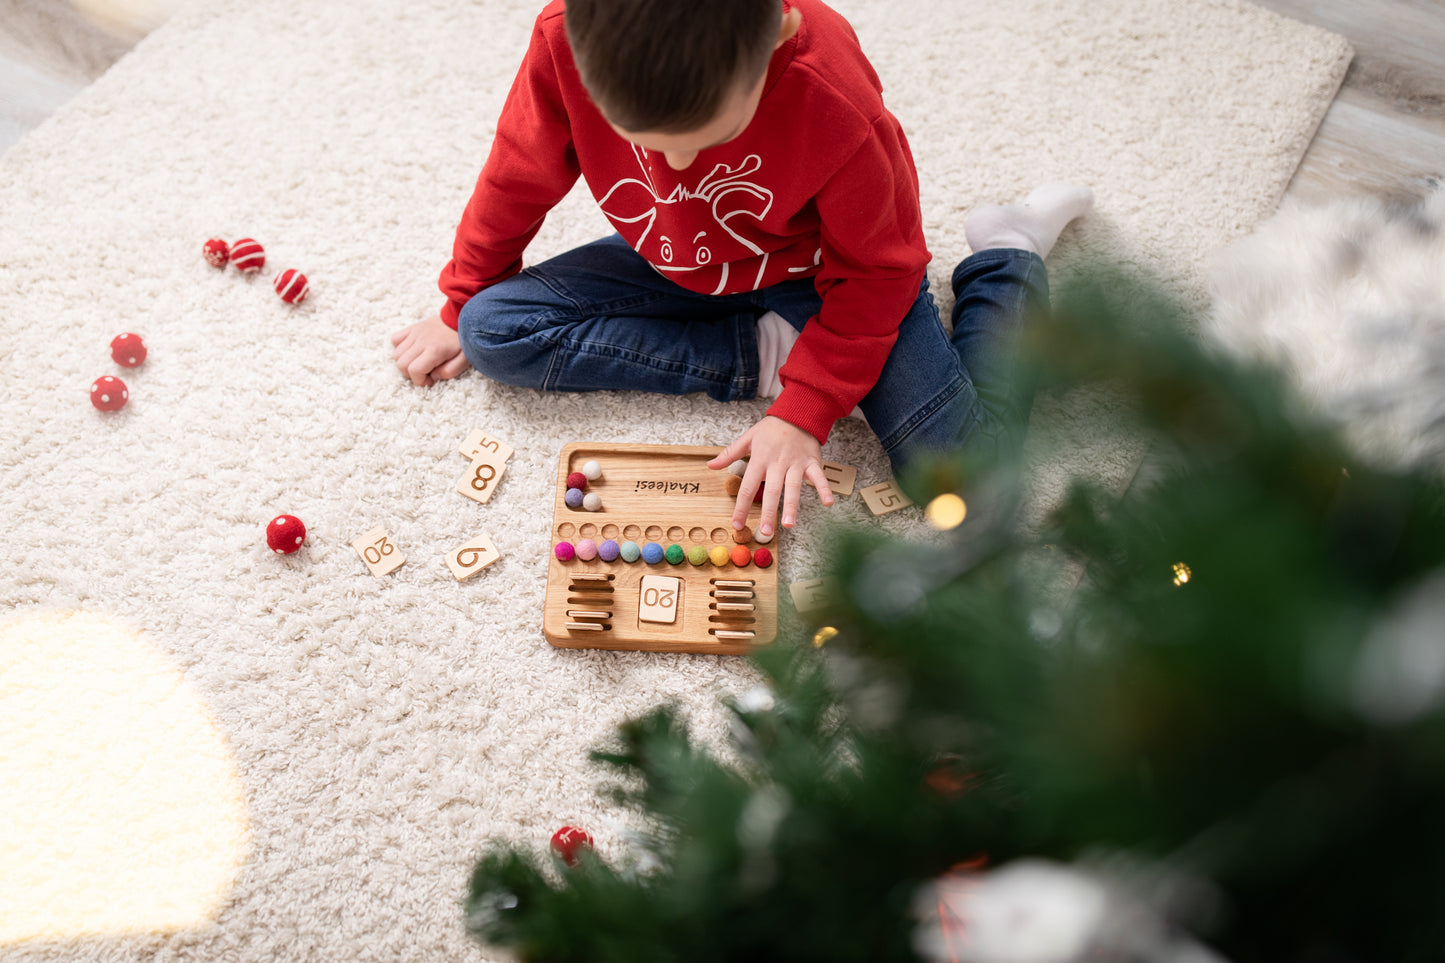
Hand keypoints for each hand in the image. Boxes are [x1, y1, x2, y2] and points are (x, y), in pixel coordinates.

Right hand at [391, 314, 471, 385]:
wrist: (463, 318)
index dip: (420, 381)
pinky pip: (395, 339)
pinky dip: (400, 348)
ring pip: (396, 354)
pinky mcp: (413, 327)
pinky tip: (412, 352)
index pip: (414, 370)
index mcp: (435, 350)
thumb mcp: (464, 360)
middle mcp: (421, 341)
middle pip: (401, 364)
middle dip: (411, 374)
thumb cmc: (464, 341)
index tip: (430, 380)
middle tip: (425, 373)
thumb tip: (433, 376)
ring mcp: (415, 333)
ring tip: (420, 363)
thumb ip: (449, 372)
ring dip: (405, 363)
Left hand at [708, 415, 834, 537]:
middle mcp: (777, 463)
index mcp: (760, 459)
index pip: (747, 486)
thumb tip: (710, 465)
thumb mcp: (748, 438)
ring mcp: (796, 463)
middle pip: (771, 491)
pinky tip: (828, 503)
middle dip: (768, 513)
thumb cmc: (772, 428)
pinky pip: (819, 476)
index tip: (737, 524)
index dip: (741, 507)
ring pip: (793, 487)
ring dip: (792, 506)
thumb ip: (730, 454)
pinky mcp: (812, 461)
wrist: (797, 413)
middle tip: (764, 532)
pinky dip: (824, 488)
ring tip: (788, 524)